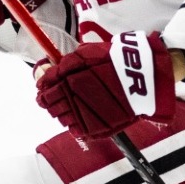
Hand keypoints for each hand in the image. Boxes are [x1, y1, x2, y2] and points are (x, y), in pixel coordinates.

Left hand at [35, 31, 175, 139]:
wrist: (142, 77)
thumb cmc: (116, 61)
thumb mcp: (88, 53)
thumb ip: (65, 64)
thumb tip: (45, 72)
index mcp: (69, 77)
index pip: (44, 86)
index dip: (42, 87)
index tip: (42, 88)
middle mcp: (73, 96)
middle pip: (49, 103)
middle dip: (48, 101)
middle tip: (51, 99)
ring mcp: (84, 113)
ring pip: (61, 117)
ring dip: (60, 113)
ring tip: (68, 108)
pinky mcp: (95, 126)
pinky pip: (76, 130)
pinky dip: (74, 125)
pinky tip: (78, 118)